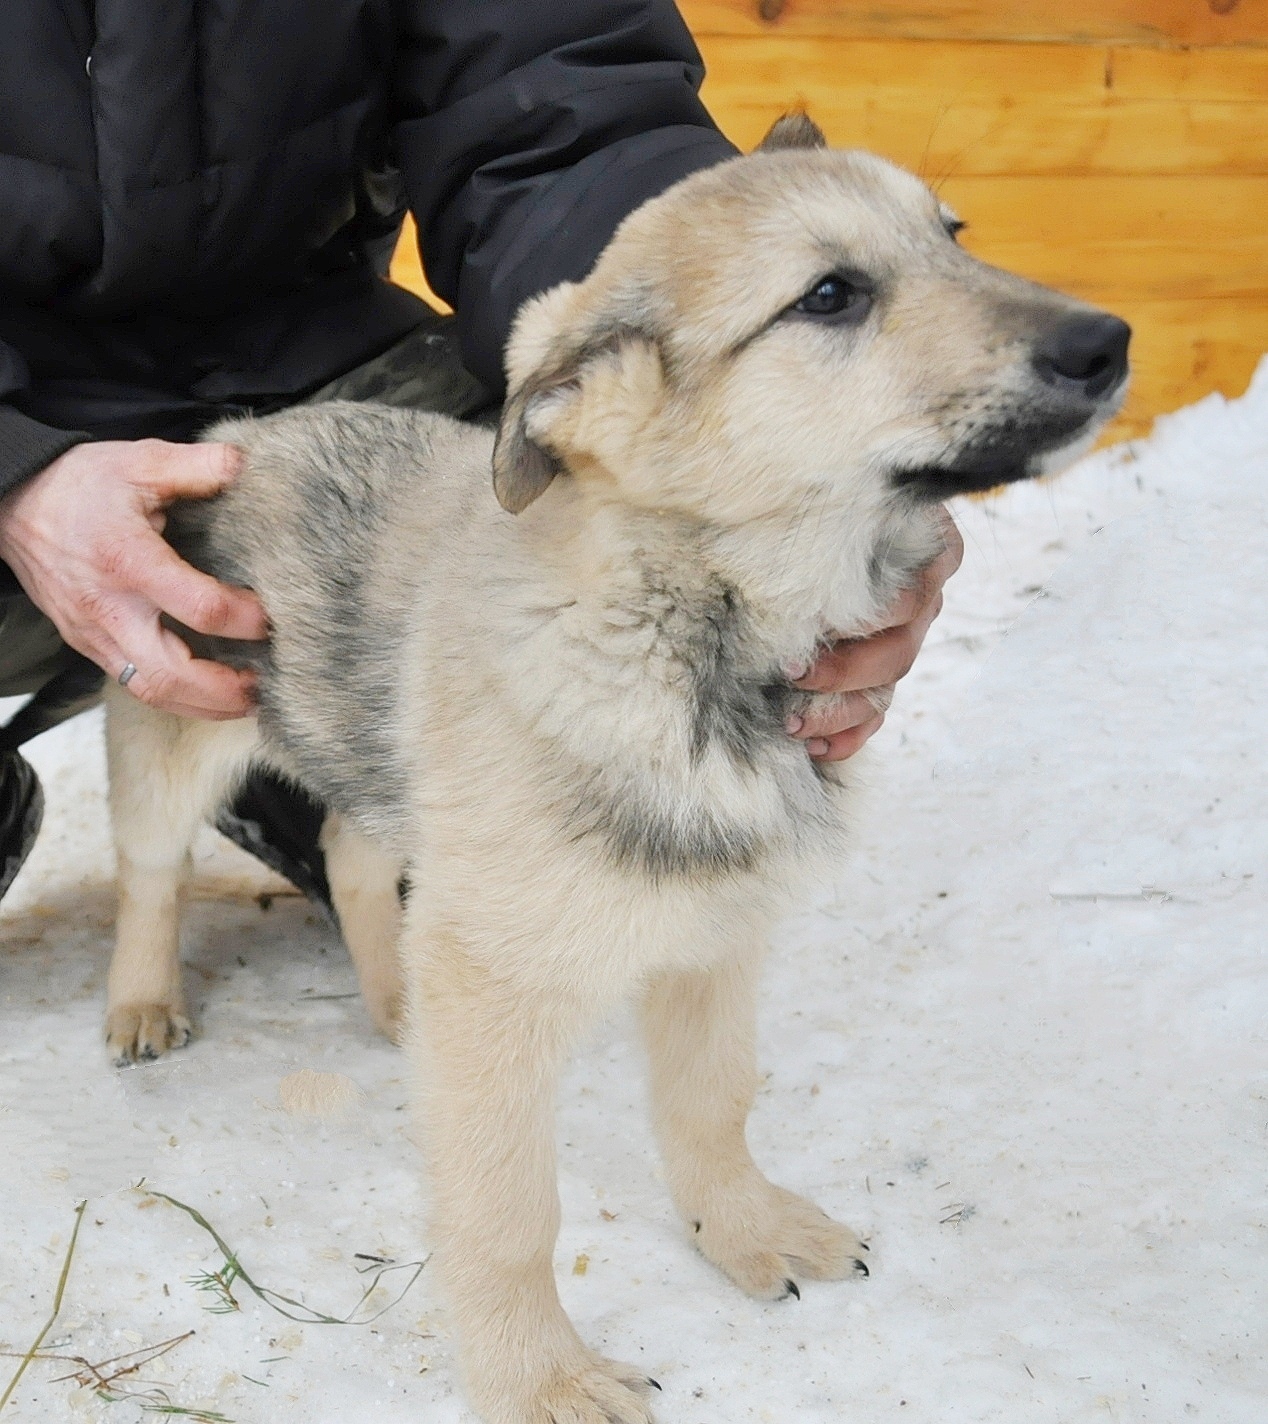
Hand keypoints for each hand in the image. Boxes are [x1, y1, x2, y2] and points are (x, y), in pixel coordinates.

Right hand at [0, 439, 267, 718]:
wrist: (13, 503)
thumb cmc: (79, 484)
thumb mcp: (140, 460)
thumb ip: (198, 465)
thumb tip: (247, 467)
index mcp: (128, 560)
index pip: (199, 607)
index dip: (246, 620)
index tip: (273, 618)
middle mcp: (109, 607)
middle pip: (171, 675)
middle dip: (225, 691)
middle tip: (265, 686)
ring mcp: (94, 633)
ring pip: (151, 691)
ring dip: (203, 704)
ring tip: (246, 698)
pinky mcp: (87, 644)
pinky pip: (134, 684)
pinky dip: (176, 695)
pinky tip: (207, 690)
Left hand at [785, 510, 963, 760]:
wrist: (837, 507)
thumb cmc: (829, 495)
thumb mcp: (836, 494)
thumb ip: (823, 510)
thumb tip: (760, 519)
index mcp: (930, 552)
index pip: (910, 594)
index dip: (864, 619)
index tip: (817, 625)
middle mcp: (925, 599)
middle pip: (897, 651)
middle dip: (842, 672)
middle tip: (789, 673)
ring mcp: (909, 640)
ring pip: (886, 690)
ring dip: (837, 712)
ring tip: (790, 722)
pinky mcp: (886, 673)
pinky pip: (876, 716)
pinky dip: (846, 735)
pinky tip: (813, 746)